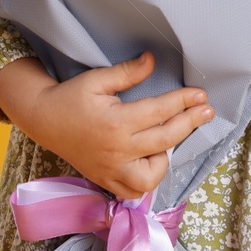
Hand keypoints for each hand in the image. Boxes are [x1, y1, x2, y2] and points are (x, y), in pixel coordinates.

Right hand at [3, 50, 213, 200]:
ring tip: (169, 141)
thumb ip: (127, 73)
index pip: (159, 111)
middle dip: (190, 123)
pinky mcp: (105, 180)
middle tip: (207, 111)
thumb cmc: (70, 97)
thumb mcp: (97, 79)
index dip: (182, 101)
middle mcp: (116, 150)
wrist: (43, 120)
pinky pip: (133, 191)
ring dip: (166, 159)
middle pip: (165, 139)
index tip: (201, 94)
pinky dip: (147, 181)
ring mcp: (110, 169)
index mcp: (115, 122)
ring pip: (151, 177)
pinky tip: (152, 161)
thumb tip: (153, 59)